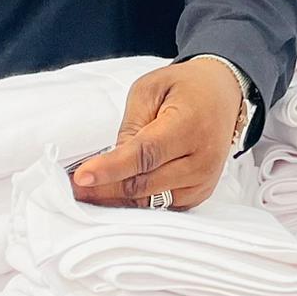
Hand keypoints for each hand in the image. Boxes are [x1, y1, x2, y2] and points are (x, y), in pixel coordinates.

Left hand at [69, 59, 247, 209]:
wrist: (223, 95)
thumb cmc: (184, 88)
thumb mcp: (150, 89)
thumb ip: (131, 126)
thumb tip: (112, 165)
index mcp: (189, 125)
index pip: (145, 154)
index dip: (111, 168)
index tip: (81, 178)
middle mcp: (202, 158)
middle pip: (144, 184)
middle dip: (104, 189)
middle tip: (73, 188)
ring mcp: (204, 181)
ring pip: (150, 201)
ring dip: (116, 198)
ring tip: (90, 190)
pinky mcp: (200, 194)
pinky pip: (161, 207)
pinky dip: (136, 202)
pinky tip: (117, 191)